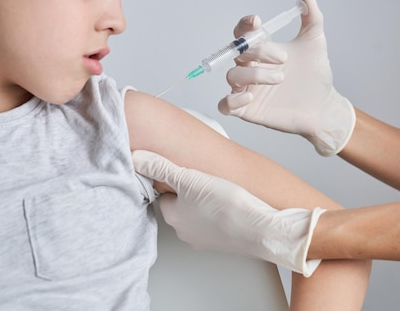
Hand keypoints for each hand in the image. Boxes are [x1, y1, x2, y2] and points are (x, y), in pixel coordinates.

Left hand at [132, 149, 324, 276]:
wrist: (263, 228)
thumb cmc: (228, 205)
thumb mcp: (189, 177)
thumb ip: (161, 167)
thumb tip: (136, 157)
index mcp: (173, 216)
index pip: (163, 193)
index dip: (173, 178)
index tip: (185, 169)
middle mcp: (185, 232)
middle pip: (180, 204)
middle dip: (189, 191)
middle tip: (205, 177)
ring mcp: (205, 239)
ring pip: (198, 214)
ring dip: (206, 201)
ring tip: (221, 188)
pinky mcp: (224, 242)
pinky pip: (216, 222)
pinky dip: (221, 212)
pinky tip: (232, 202)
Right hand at [218, 0, 355, 155]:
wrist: (323, 105)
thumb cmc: (315, 75)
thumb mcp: (315, 43)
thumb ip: (312, 19)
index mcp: (261, 51)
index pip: (242, 34)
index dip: (244, 26)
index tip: (257, 21)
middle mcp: (250, 68)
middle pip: (238, 53)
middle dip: (259, 52)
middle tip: (284, 59)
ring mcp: (247, 89)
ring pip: (232, 76)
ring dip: (253, 74)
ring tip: (280, 78)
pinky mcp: (247, 110)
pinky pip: (225, 105)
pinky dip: (232, 100)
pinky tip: (251, 98)